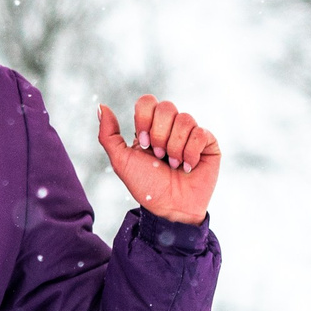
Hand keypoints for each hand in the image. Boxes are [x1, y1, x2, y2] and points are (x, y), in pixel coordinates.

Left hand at [98, 95, 220, 224]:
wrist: (170, 208)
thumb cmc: (146, 186)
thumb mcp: (122, 162)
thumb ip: (108, 135)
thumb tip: (102, 105)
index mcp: (150, 127)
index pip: (147, 102)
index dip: (144, 120)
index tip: (143, 144)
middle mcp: (171, 127)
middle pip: (166, 107)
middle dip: (159, 136)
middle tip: (158, 156)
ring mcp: (191, 133)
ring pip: (185, 119)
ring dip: (175, 147)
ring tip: (174, 165)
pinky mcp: (208, 143)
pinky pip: (200, 133)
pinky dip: (191, 153)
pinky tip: (188, 167)